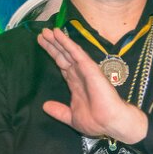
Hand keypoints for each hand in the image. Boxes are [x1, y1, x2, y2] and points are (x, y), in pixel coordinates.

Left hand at [37, 29, 148, 143]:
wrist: (110, 123)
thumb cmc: (96, 122)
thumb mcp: (71, 117)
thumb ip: (59, 111)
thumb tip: (45, 106)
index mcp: (75, 84)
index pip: (62, 65)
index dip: (53, 54)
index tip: (42, 44)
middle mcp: (79, 74)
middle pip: (63, 56)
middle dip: (52, 45)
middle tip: (42, 33)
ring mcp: (85, 70)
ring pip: (69, 51)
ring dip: (58, 40)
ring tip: (47, 30)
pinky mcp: (89, 68)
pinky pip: (76, 53)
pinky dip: (67, 43)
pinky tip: (59, 34)